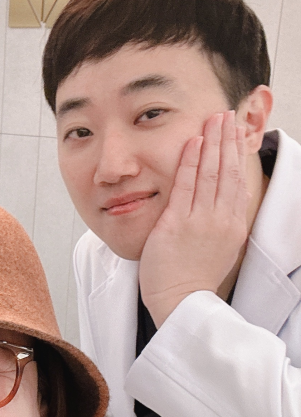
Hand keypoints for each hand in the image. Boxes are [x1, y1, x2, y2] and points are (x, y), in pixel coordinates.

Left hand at [139, 111, 248, 327]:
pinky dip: (191, 162)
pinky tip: (193, 142)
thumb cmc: (192, 280)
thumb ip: (219, 226)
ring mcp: (201, 221)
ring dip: (212, 142)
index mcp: (232, 226)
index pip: (237, 182)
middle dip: (227, 139)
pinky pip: (186, 186)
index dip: (236, 154)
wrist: (181, 302)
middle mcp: (221, 220)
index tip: (235, 134)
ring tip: (213, 118)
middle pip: (228, 170)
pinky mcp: (178, 224)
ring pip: (211, 173)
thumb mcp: (218, 250)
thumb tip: (221, 209)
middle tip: (226, 114)